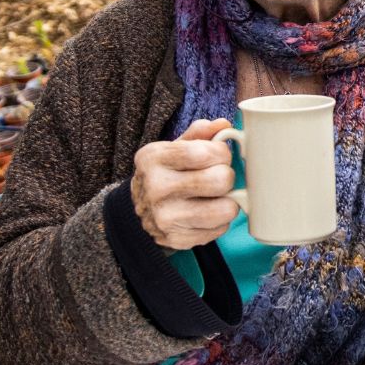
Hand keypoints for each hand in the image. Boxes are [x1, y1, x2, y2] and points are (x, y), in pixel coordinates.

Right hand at [131, 118, 236, 250]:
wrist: (137, 212)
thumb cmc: (164, 174)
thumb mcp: (173, 148)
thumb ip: (199, 134)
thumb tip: (224, 125)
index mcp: (154, 158)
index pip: (207, 152)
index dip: (222, 153)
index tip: (217, 156)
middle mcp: (156, 187)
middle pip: (221, 180)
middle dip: (226, 176)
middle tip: (217, 177)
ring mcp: (166, 217)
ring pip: (226, 209)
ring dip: (227, 201)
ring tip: (214, 197)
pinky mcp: (178, 239)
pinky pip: (220, 228)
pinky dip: (219, 221)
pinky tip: (205, 213)